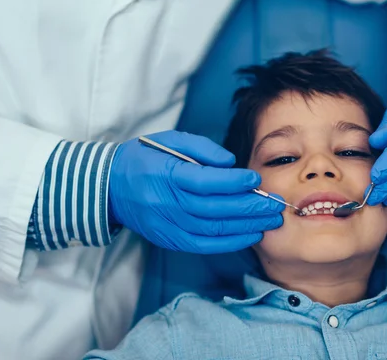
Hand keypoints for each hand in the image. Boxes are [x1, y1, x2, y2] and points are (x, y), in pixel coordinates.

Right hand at [109, 130, 284, 252]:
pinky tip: (250, 236)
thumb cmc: (145, 158)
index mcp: (166, 175)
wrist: (111, 187)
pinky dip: (229, 243)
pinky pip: (203, 245)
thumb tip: (231, 163)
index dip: (233, 182)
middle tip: (275, 204)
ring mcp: (167, 225)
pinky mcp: (169, 239)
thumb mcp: (169, 141)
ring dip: (245, 227)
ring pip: (212, 230)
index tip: (255, 178)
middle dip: (249, 207)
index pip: (204, 182)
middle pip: (214, 209)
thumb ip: (201, 148)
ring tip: (269, 220)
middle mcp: (166, 203)